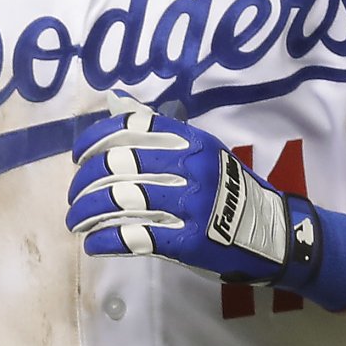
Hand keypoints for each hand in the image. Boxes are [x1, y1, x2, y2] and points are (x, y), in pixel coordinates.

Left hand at [66, 109, 301, 281]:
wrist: (272, 233)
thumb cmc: (229, 190)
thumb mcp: (203, 150)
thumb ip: (160, 131)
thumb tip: (116, 101)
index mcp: (192, 141)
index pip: (132, 128)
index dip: (96, 139)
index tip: (77, 156)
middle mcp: (190, 168)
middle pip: (119, 167)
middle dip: (85, 184)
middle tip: (73, 197)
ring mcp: (190, 205)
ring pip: (121, 202)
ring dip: (88, 213)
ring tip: (76, 222)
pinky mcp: (188, 242)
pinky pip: (135, 237)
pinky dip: (106, 241)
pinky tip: (93, 244)